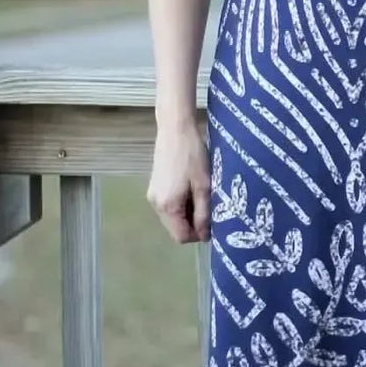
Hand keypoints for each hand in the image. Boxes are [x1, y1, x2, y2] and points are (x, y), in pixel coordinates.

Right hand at [147, 120, 212, 242]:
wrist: (175, 130)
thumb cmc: (193, 156)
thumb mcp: (204, 186)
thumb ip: (204, 213)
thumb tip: (205, 235)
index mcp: (167, 206)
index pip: (181, 236)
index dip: (198, 234)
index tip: (212, 222)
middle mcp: (156, 205)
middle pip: (175, 229)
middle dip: (193, 225)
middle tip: (209, 208)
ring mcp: (153, 196)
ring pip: (171, 218)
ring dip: (187, 214)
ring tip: (201, 196)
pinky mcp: (154, 187)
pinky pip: (168, 206)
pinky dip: (180, 205)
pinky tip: (191, 189)